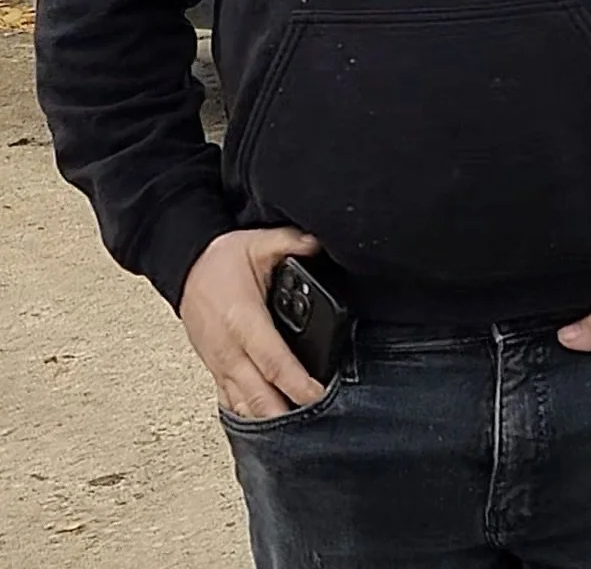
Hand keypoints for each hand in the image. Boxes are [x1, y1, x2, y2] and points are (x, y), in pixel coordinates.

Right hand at [182, 226, 326, 418]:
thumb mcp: (258, 242)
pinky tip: (263, 427)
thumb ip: (291, 242)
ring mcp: (218, 362)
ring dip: (266, 420)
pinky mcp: (213, 367)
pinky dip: (246, 414)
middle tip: (314, 427)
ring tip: (294, 436)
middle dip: (284, 413)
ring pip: (242, 403)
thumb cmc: (219, 259)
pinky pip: (229, 398)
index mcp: (242, 320)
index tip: (318, 395)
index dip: (296, 383)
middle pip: (257, 393)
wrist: (182, 268)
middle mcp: (228, 349)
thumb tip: (319, 243)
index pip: (273, 360)